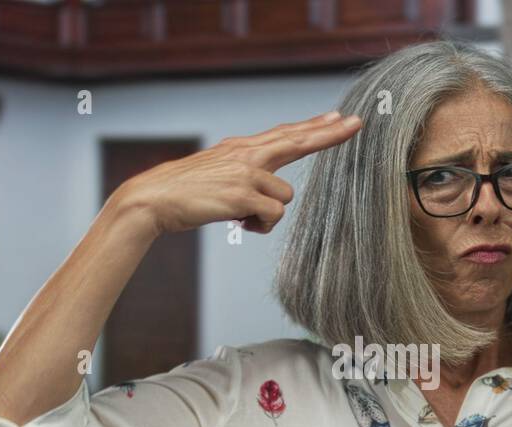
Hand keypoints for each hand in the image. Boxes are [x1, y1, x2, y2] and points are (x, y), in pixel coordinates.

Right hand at [115, 111, 362, 236]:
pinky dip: (259, 226)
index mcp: (243, 148)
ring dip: (267, 214)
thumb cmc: (187, 192)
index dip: (315, 126)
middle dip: (329, 133)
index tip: (339, 116)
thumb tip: (267, 190)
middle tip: (356, 122)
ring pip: (285, 198)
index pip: (286, 133)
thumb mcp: (219, 173)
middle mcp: (248, 154)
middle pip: (297, 141)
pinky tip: (239, 222)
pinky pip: (272, 216)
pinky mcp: (242, 195)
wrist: (155, 198)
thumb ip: (246, 174)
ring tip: (241, 215)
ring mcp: (246, 173)